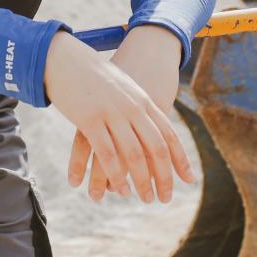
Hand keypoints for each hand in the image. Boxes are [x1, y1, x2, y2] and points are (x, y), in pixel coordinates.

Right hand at [44, 29, 190, 204]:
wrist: (67, 58)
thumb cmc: (96, 77)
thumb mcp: (124, 89)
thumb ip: (139, 107)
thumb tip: (152, 127)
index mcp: (143, 100)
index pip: (168, 134)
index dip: (180, 159)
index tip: (188, 180)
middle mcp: (132, 107)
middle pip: (155, 148)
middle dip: (162, 177)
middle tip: (163, 198)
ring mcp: (112, 113)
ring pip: (132, 155)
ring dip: (140, 181)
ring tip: (143, 198)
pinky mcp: (89, 119)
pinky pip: (107, 153)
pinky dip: (115, 175)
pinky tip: (119, 188)